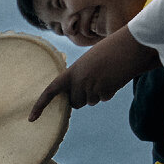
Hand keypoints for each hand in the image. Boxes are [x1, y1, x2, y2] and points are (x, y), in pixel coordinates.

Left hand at [28, 27, 160, 120]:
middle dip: (84, 97)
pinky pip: (104, 98)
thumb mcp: (89, 61)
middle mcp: (78, 81)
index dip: (40, 106)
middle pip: (75, 102)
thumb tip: (79, 98)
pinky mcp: (105, 91)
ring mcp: (91, 87)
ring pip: (91, 101)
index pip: (50, 91)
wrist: (132, 44)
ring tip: (107, 74)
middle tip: (96, 81)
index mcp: (71, 72)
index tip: (31, 119)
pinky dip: (110, 91)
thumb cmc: (111, 49)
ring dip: (98, 92)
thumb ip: (80, 77)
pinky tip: (115, 77)